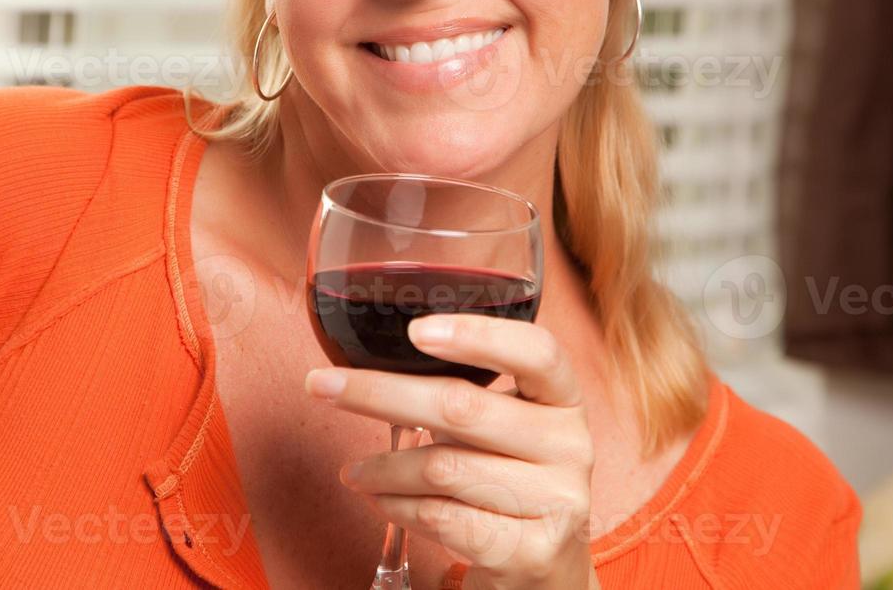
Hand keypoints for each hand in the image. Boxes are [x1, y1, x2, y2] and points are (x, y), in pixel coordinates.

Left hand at [303, 312, 595, 589]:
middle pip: (464, 407)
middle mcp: (571, 444)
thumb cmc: (508, 474)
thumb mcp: (503, 425)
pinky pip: (445, 519)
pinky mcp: (532, 552)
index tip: (416, 331)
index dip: (478, 335)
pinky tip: (380, 499)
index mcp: (563, 398)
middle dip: (380, 394)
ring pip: (444, 468)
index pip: (536, 351)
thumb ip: (464, 392)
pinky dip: (399, 506)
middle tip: (322, 387)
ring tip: (352, 471)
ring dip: (383, 467)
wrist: (546, 563)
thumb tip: (367, 368)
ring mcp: (558, 501)